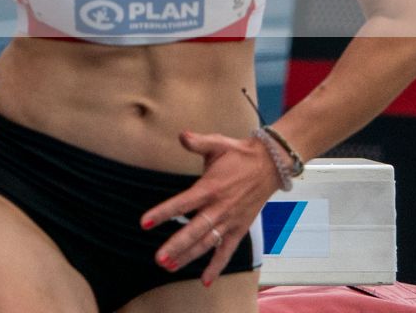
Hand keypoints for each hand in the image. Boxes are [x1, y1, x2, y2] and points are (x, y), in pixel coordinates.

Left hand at [141, 130, 282, 284]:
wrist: (270, 165)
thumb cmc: (239, 154)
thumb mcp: (217, 143)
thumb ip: (198, 142)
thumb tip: (182, 135)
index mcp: (210, 188)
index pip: (182, 204)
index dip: (163, 214)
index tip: (144, 223)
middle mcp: (220, 208)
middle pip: (195, 231)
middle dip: (176, 246)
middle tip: (159, 259)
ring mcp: (230, 221)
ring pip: (207, 244)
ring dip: (189, 257)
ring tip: (170, 267)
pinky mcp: (240, 228)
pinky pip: (227, 251)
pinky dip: (217, 266)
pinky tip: (205, 280)